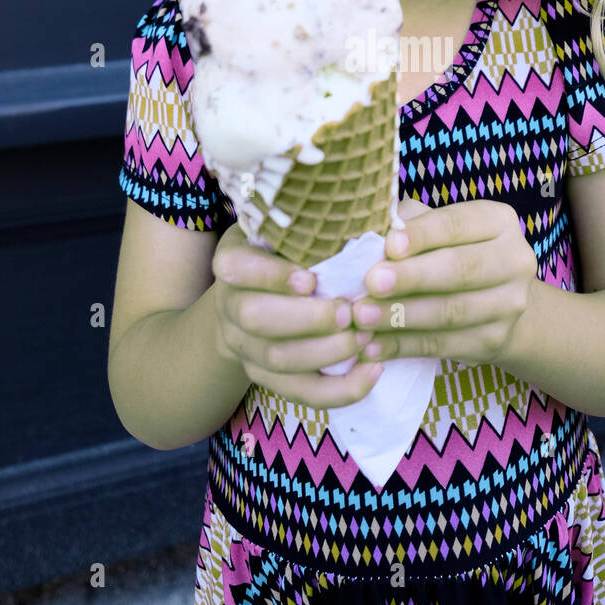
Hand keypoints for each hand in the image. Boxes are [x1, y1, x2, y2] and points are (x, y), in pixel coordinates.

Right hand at [211, 222, 383, 409]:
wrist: (256, 296)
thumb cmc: (290, 250)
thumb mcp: (292, 228)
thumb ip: (318, 223)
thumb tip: (373, 212)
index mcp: (233, 259)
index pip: (237, 267)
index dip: (270, 275)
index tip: (310, 278)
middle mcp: (230, 304)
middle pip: (256, 318)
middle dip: (308, 318)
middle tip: (350, 311)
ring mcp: (244, 345)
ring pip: (278, 359)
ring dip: (328, 352)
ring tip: (367, 336)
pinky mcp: (266, 376)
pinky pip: (301, 392)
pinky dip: (340, 389)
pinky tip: (374, 371)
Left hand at [350, 197, 538, 366]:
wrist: (496, 303)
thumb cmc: (450, 252)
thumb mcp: (435, 229)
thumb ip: (409, 225)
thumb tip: (375, 235)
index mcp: (498, 222)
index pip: (457, 224)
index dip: (422, 235)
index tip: (388, 245)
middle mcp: (515, 260)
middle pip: (460, 269)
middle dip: (412, 277)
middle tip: (372, 283)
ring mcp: (509, 305)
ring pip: (451, 312)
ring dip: (401, 316)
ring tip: (362, 318)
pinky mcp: (494, 341)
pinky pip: (443, 345)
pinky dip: (404, 346)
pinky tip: (373, 346)